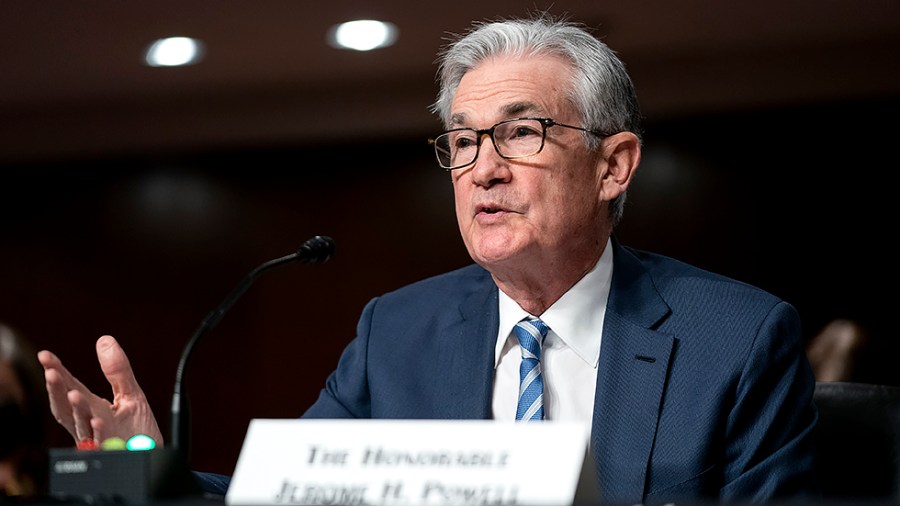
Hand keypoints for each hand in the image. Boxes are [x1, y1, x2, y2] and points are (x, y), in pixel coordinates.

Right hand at [37, 335, 163, 446]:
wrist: (152, 455)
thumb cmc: (137, 429)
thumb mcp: (130, 394)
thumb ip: (117, 370)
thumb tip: (105, 340)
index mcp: (91, 407)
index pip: (70, 386)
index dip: (57, 371)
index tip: (45, 355)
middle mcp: (89, 423)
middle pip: (67, 406)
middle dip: (57, 390)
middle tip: (51, 372)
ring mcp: (98, 439)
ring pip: (81, 425)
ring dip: (76, 410)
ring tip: (73, 394)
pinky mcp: (111, 452)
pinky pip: (102, 444)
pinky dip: (98, 432)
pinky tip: (97, 420)